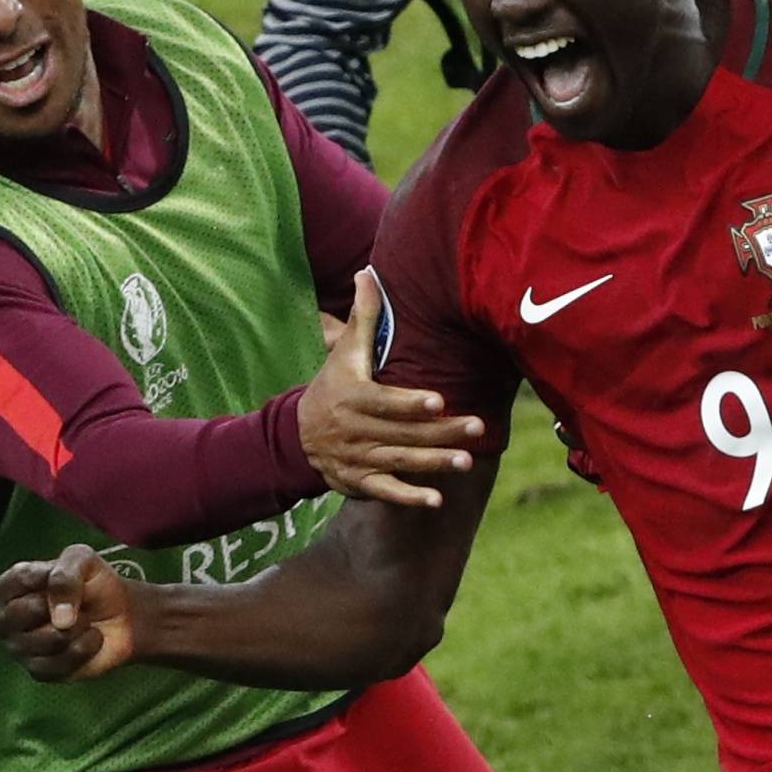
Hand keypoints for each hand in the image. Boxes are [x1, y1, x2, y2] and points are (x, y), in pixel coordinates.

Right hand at [0, 544, 136, 681]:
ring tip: (85, 621)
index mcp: (9, 587)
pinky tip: (90, 639)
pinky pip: (62, 664)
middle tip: (78, 604)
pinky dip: (86, 648)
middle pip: (23, 613)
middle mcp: (6, 620)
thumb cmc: (94, 584)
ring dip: (79, 628)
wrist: (122, 615)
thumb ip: (65, 575)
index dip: (47, 579)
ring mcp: (19, 648)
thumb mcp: (83, 560)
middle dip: (63, 607)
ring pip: (48, 640)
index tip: (72, 576)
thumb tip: (59, 618)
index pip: (15, 582)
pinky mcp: (40, 671)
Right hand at [297, 270, 485, 507]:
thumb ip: (363, 316)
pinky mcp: (360, 482)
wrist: (295, 437)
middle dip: (440, 433)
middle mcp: (356, 431)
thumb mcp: (343, 352)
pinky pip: (385, 493)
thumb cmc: (331, 385)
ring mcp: (358, 459)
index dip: (411, 403)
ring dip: (433, 464)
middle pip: (402, 433)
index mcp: (353, 397)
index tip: (439, 400)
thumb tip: (368, 272)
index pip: (385, 402)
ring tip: (466, 462)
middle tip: (477, 428)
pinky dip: (409, 498)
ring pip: (399, 462)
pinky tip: (437, 500)